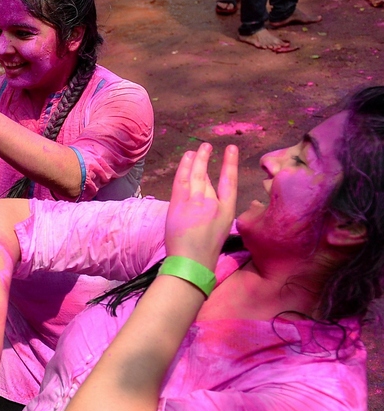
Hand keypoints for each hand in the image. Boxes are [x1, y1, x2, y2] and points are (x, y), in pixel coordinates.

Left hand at [163, 143, 238, 270]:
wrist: (192, 263)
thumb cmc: (205, 250)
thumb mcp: (220, 227)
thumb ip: (215, 206)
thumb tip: (207, 187)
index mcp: (227, 211)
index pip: (230, 182)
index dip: (230, 164)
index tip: (231, 150)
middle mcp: (213, 204)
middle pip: (208, 176)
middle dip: (206, 159)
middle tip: (207, 147)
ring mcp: (195, 203)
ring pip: (195, 175)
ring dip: (196, 160)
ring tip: (197, 149)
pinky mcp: (179, 205)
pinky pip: (181, 181)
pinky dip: (184, 167)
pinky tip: (187, 158)